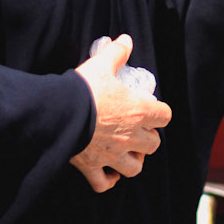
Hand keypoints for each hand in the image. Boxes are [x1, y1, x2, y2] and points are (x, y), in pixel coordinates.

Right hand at [70, 35, 172, 194]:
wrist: (58, 112)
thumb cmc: (83, 89)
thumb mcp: (101, 65)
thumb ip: (116, 53)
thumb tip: (125, 40)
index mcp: (138, 111)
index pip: (165, 115)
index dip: (160, 112)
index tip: (149, 108)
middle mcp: (129, 136)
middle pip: (153, 145)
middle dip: (148, 138)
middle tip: (136, 130)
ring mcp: (112, 155)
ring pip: (134, 168)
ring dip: (133, 161)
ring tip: (125, 152)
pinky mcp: (92, 166)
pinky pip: (105, 183)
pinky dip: (108, 180)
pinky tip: (108, 173)